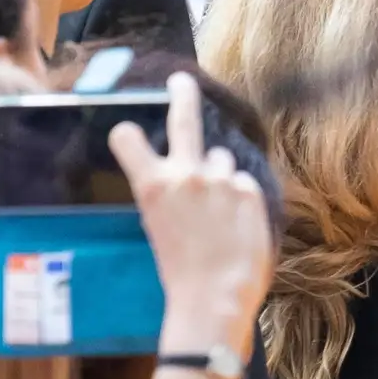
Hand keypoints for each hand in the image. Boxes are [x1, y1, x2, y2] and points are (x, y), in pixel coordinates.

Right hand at [110, 73, 273, 356]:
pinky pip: (243, 183)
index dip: (128, 135)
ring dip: (220, 175)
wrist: (213, 298)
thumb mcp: (159, 229)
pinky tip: (237, 226)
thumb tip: (184, 179)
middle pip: (184, 117)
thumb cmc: (180, 275)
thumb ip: (170, 197)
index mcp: (152, 186)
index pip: (128, 138)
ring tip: (218, 215)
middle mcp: (185, 174)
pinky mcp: (250, 192)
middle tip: (181, 81)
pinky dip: (241, 198)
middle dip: (181, 93)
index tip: (129, 132)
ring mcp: (221, 180)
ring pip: (221, 158)